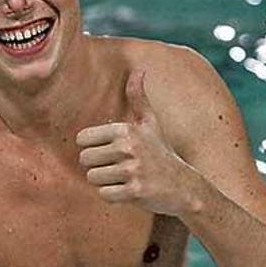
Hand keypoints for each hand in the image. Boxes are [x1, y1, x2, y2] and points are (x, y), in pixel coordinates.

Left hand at [76, 70, 198, 215]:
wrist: (183, 186)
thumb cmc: (161, 153)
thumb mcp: (150, 123)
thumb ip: (138, 98)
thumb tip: (139, 70)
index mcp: (126, 129)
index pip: (82, 139)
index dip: (93, 148)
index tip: (111, 152)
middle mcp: (128, 146)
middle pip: (85, 160)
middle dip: (98, 167)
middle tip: (119, 168)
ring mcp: (132, 169)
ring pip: (93, 178)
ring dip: (105, 182)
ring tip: (125, 179)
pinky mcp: (135, 191)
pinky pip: (104, 195)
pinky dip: (114, 196)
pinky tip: (130, 191)